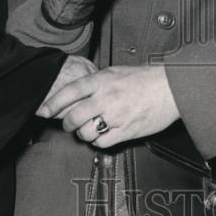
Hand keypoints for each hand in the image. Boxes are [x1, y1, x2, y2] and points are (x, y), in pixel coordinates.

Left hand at [38, 64, 179, 147]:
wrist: (171, 88)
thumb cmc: (146, 78)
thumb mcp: (117, 71)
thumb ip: (97, 81)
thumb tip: (79, 91)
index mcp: (102, 81)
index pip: (69, 92)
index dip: (52, 103)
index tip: (43, 110)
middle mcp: (106, 98)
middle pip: (73, 117)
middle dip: (67, 124)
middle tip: (69, 124)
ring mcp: (115, 116)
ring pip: (85, 133)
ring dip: (84, 133)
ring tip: (92, 128)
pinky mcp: (125, 132)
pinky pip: (102, 143)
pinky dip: (99, 141)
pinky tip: (105, 134)